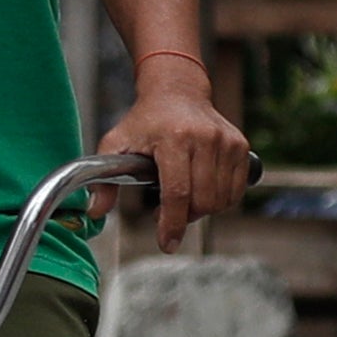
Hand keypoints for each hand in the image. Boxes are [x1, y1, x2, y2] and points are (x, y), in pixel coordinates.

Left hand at [97, 60, 252, 251]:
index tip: (166, 244)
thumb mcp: (115, 143)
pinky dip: (219, 201)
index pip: (178, 192)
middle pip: (202, 201)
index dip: (172, 223)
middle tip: (168, 212)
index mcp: (174, 138)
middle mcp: (205, 138)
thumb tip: (95, 212)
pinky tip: (201, 190)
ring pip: (220, 200)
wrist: (177, 91)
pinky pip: (235, 192)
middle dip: (184, 217)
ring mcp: (227, 142)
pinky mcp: (241, 146)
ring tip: (183, 197)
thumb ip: (103, 179)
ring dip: (201, 210)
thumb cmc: (144, 120)